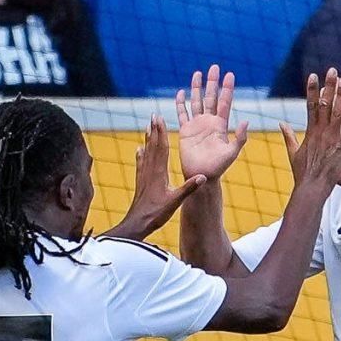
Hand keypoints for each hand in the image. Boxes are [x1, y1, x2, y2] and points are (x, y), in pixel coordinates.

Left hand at [106, 115, 207, 239]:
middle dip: (154, 130)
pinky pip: (140, 164)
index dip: (160, 132)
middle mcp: (150, 171)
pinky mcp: (140, 183)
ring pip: (146, 153)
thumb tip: (204, 177)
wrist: (137, 224)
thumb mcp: (175, 201)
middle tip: (153, 115)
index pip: (161, 148)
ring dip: (147, 139)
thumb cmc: (155, 214)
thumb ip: (189, 188)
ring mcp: (143, 176)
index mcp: (159, 173)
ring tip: (147, 127)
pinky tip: (139, 150)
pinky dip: (140, 155)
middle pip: (152, 146)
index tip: (159, 118)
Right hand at [174, 65, 251, 181]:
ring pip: (197, 102)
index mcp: (221, 125)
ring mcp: (197, 125)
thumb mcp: (232, 153)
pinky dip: (181, 104)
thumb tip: (246, 121)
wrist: (202, 176)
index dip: (227, 88)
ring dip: (197, 88)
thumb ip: (240, 138)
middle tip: (215, 67)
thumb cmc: (218, 168)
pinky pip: (182, 114)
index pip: (224, 102)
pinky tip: (180, 93)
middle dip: (212, 82)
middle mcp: (209, 122)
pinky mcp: (186, 131)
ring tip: (198, 73)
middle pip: (211, 97)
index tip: (230, 74)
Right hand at [286, 69, 340, 192]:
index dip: (312, 89)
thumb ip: (288, 136)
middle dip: (328, 86)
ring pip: (338, 112)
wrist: (310, 188)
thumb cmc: (302, 173)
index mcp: (310, 131)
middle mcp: (320, 131)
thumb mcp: (293, 152)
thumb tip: (281, 123)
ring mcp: (331, 138)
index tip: (313, 75)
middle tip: (332, 70)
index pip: (311, 105)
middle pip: (325, 104)